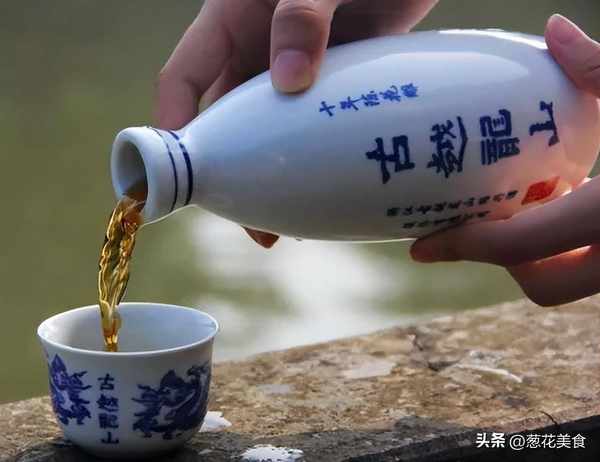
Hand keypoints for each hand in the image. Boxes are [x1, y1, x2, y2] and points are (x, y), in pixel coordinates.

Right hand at [156, 0, 437, 247]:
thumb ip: (301, 14)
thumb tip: (291, 82)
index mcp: (231, 22)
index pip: (183, 79)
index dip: (173, 126)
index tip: (185, 176)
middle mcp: (258, 51)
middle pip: (228, 121)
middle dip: (231, 169)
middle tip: (249, 217)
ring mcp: (299, 67)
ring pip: (273, 129)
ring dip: (276, 172)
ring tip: (290, 218)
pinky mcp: (338, 78)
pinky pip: (319, 124)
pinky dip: (318, 156)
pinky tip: (328, 186)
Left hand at [411, 15, 599, 306]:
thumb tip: (553, 31)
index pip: (514, 245)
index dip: (460, 246)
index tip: (421, 246)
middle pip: (539, 285)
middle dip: (505, 260)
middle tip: (485, 220)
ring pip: (571, 283)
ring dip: (539, 256)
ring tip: (528, 207)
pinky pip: (597, 271)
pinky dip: (573, 250)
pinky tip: (575, 206)